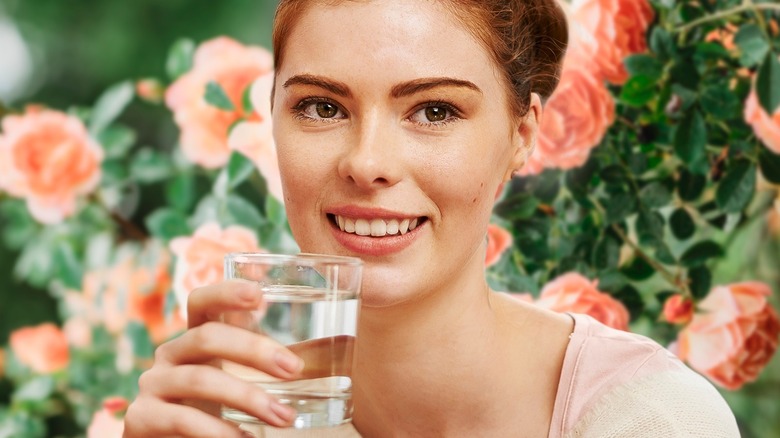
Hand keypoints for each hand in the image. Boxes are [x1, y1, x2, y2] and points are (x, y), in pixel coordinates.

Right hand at [123, 279, 303, 436]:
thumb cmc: (213, 413)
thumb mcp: (234, 383)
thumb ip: (259, 367)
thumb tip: (315, 363)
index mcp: (194, 339)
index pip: (202, 302)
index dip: (226, 292)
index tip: (260, 293)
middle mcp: (169, 354)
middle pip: (207, 336)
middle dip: (254, 350)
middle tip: (293, 369)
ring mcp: (152, 385)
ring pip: (200, 379)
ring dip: (248, 397)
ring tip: (283, 417)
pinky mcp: (141, 418)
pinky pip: (183, 419)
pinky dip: (219, 431)